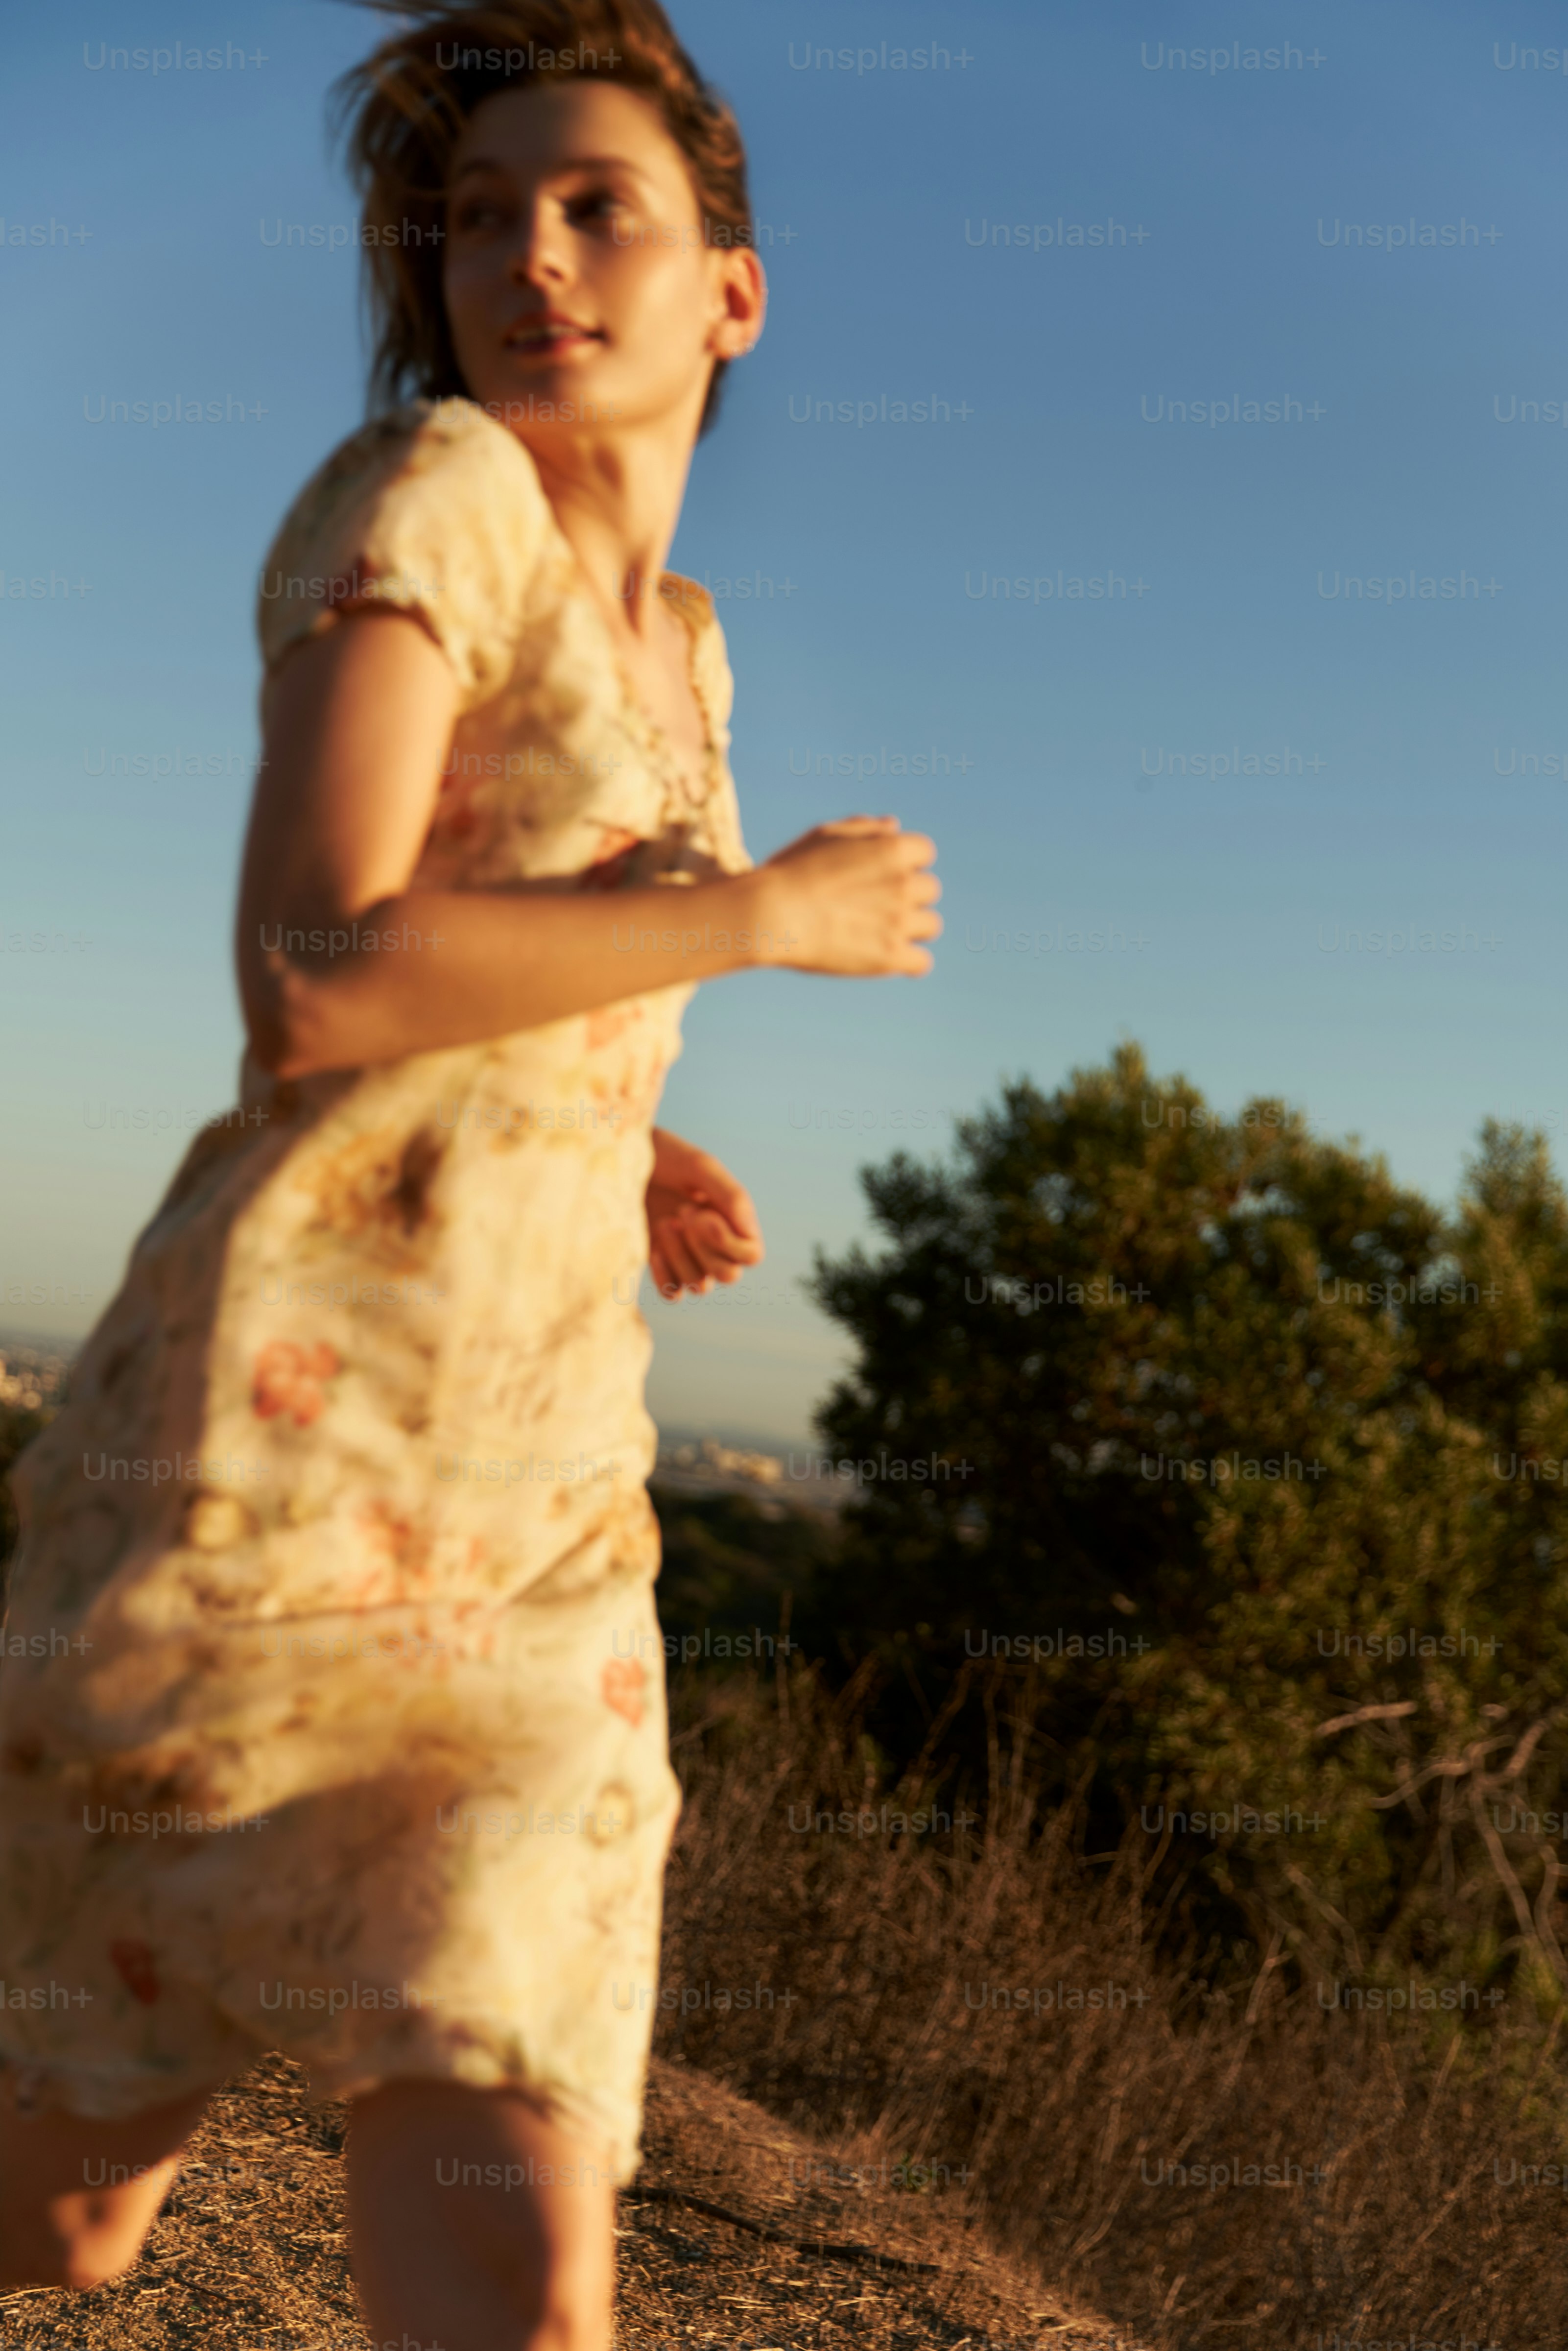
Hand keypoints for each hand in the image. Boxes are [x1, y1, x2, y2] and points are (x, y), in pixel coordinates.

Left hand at [645, 1128, 764, 1300]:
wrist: (619, 1158)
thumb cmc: (664, 1156)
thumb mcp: (700, 1166)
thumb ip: (731, 1195)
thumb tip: (749, 1232)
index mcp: (732, 1219)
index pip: (751, 1255)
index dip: (728, 1242)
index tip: (700, 1211)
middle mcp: (715, 1243)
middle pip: (729, 1275)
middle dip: (704, 1248)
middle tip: (681, 1212)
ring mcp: (687, 1256)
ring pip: (700, 1285)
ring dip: (681, 1256)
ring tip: (663, 1222)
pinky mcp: (661, 1264)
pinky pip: (673, 1292)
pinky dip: (665, 1276)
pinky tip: (652, 1249)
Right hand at [754, 816, 939, 976]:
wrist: (770, 914)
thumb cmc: (792, 871)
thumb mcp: (826, 835)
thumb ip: (865, 829)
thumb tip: (895, 826)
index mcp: (893, 850)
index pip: (924, 853)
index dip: (904, 863)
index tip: (879, 874)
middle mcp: (903, 884)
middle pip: (929, 890)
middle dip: (907, 896)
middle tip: (873, 905)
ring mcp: (899, 922)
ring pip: (931, 925)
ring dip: (911, 928)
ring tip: (878, 932)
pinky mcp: (890, 958)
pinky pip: (921, 963)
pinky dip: (909, 962)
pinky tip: (889, 958)